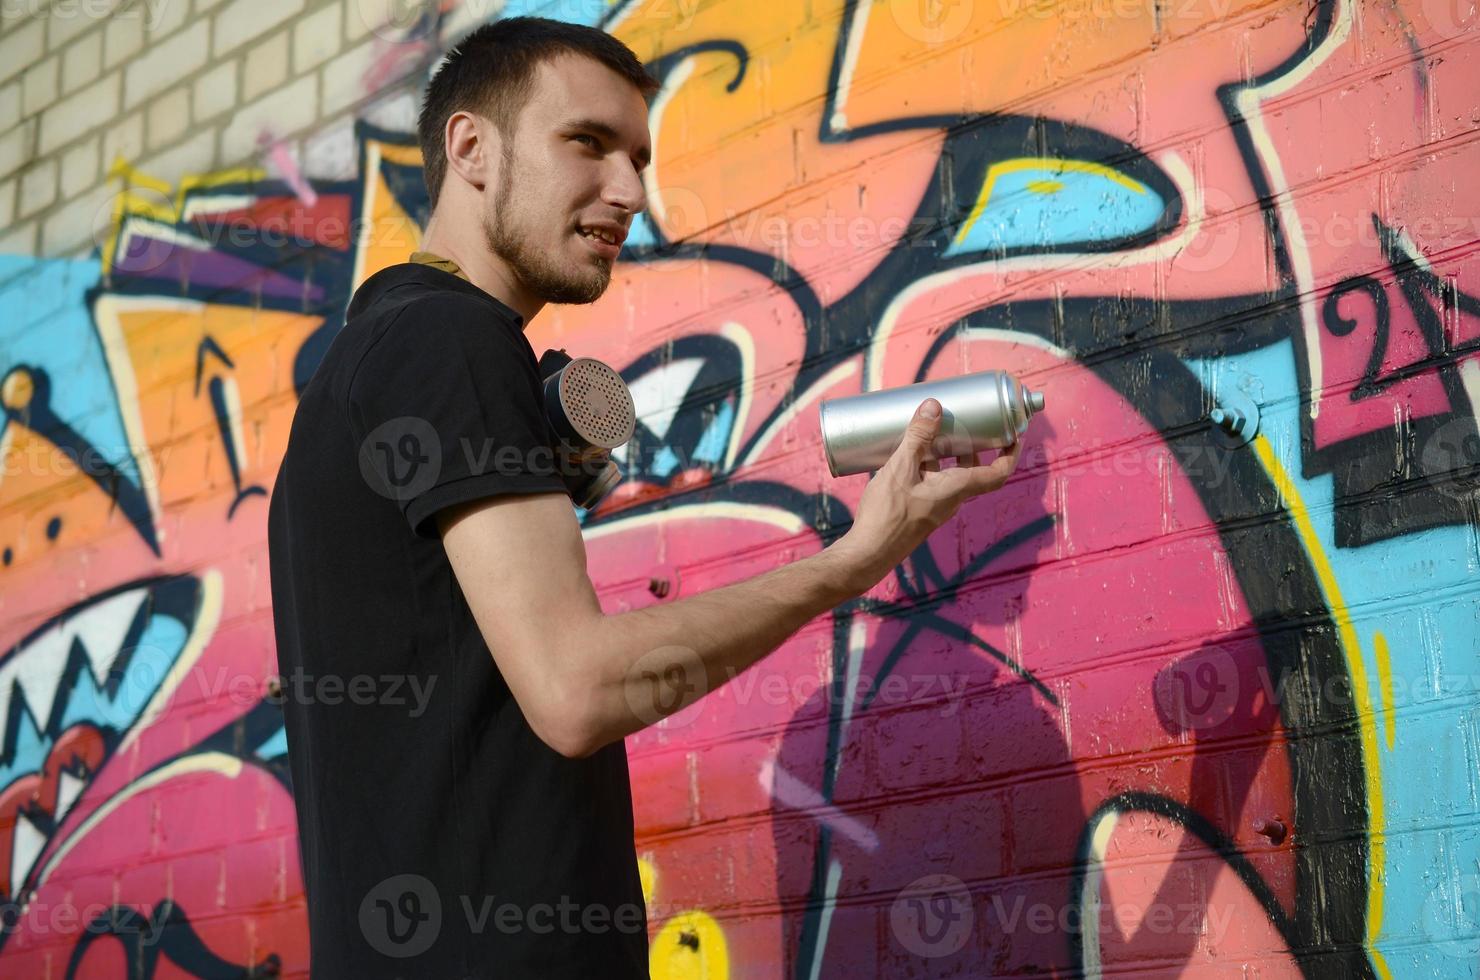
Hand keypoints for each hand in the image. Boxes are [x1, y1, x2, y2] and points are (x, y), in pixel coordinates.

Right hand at [830, 396, 1022, 591]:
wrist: (867, 553)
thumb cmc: (886, 516)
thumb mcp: (900, 469)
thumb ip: (917, 438)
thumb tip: (934, 406)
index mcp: (956, 490)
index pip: (997, 473)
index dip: (1010, 453)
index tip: (1013, 434)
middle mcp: (951, 500)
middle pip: (972, 470)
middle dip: (973, 444)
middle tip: (969, 422)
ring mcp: (934, 507)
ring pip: (950, 475)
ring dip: (948, 453)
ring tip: (934, 430)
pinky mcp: (919, 510)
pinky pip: (932, 483)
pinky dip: (928, 465)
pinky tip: (908, 454)